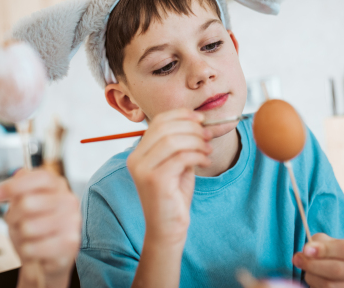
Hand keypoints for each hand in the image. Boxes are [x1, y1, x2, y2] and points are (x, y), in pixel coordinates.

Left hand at [0, 169, 80, 287]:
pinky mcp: (70, 243)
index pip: (40, 177)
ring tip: (29, 237)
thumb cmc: (35, 228)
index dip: (15, 185)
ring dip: (20, 236)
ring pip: (28, 227)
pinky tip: (36, 249)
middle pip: (28, 202)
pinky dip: (27, 251)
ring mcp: (72, 221)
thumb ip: (21, 188)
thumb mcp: (24, 204)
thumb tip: (17, 174)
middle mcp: (68, 201)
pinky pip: (32, 247)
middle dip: (13, 217)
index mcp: (58, 186)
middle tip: (16, 223)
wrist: (47, 258)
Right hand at [127, 108, 211, 245]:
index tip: (200, 118)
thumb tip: (198, 122)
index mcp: (138, 152)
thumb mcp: (177, 164)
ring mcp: (143, 169)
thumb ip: (182, 144)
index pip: (158, 121)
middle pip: (165, 128)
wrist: (167, 228)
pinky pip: (180, 157)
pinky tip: (205, 161)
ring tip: (208, 149)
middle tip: (208, 134)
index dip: (181, 115)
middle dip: (191, 127)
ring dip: (196, 141)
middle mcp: (136, 158)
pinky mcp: (155, 180)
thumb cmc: (174, 195)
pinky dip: (197, 155)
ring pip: (173, 141)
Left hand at [292, 233, 343, 287]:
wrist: (334, 270)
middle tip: (296, 259)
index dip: (324, 250)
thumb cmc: (327, 253)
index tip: (306, 250)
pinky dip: (314, 285)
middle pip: (337, 269)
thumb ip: (316, 243)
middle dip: (313, 265)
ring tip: (307, 271)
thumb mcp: (323, 242)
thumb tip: (307, 251)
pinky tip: (313, 280)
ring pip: (329, 284)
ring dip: (311, 276)